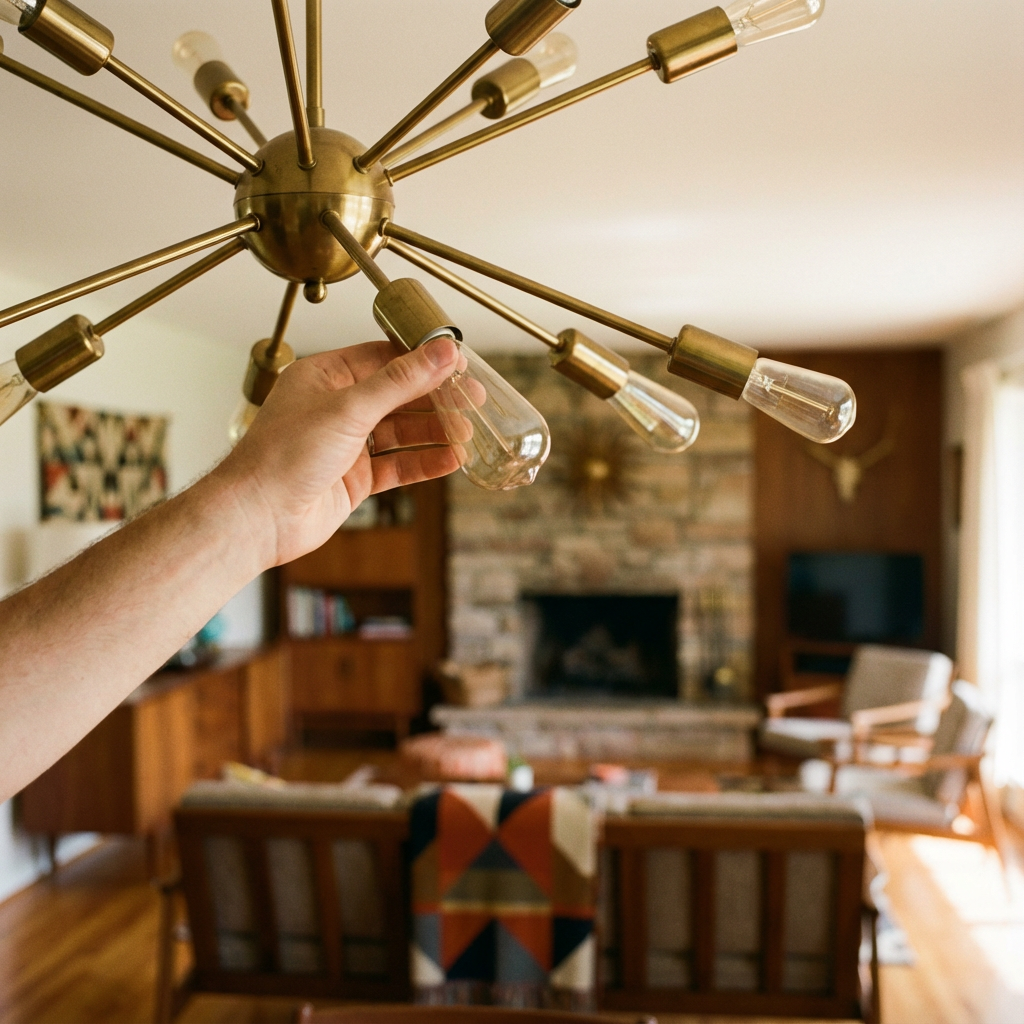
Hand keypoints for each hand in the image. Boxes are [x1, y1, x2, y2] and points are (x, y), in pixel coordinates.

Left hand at [214, 337, 460, 567]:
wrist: (259, 517)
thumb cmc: (284, 455)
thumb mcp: (349, 408)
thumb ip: (400, 381)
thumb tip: (440, 352)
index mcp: (325, 377)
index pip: (383, 358)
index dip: (422, 359)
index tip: (457, 362)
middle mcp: (336, 408)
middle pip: (397, 396)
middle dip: (435, 399)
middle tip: (473, 399)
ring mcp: (346, 445)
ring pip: (401, 432)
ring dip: (434, 432)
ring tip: (467, 433)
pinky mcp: (354, 479)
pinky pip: (397, 466)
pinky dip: (423, 462)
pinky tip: (450, 460)